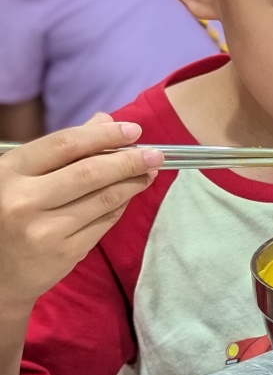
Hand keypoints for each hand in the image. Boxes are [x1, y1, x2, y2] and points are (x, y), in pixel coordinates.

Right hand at [0, 115, 162, 313]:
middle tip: (155, 154)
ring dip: (133, 183)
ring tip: (148, 172)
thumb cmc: (9, 214)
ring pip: (104, 199)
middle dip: (129, 160)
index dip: (104, 135)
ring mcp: (46, 230)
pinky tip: (130, 195)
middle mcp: (24, 201)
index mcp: (10, 172)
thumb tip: (105, 120)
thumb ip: (61, 149)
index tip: (133, 130)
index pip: (65, 144)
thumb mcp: (21, 176)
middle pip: (91, 172)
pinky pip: (104, 222)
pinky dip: (121, 205)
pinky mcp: (65, 253)